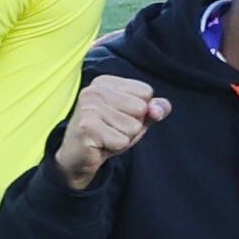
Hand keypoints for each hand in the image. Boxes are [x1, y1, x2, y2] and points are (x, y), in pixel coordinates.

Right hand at [50, 74, 170, 190]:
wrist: (79, 156)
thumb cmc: (109, 132)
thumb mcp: (136, 117)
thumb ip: (155, 108)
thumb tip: (159, 109)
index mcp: (106, 82)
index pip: (146, 92)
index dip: (141, 110)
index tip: (120, 116)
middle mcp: (94, 91)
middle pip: (141, 108)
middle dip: (134, 125)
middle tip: (112, 129)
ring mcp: (88, 108)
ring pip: (133, 126)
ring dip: (124, 137)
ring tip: (107, 136)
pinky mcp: (87, 127)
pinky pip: (122, 140)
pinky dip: (116, 147)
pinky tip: (101, 144)